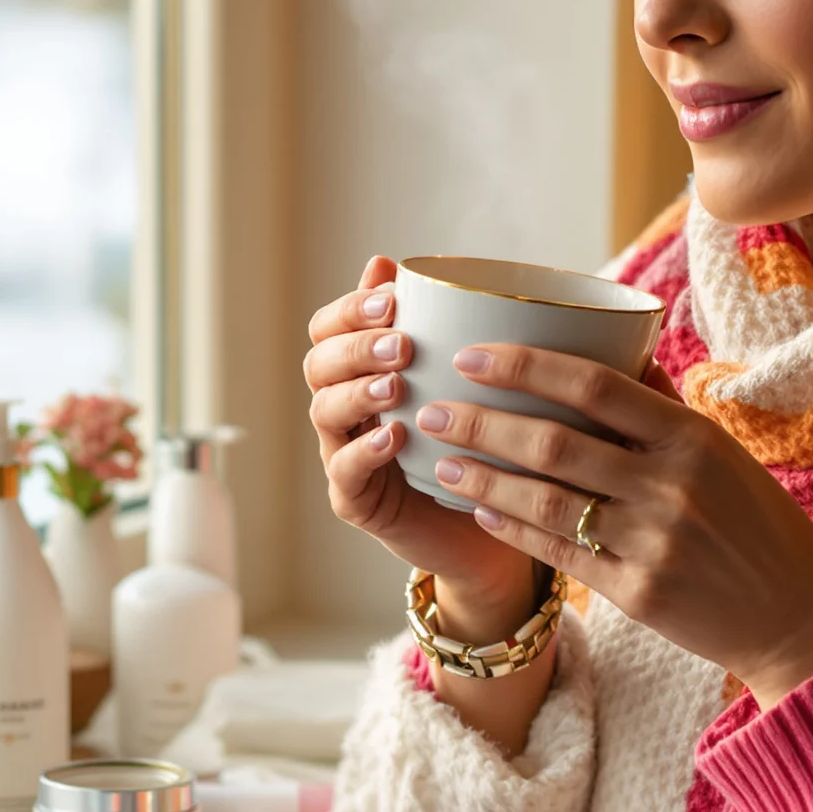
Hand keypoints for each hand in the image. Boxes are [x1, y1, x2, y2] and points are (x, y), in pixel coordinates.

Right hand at [303, 256, 537, 635]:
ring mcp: (345, 452)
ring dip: (358, 392)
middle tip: (403, 344)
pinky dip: (365, 452)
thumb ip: (469, 334)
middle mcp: (349, 406)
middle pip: (319, 362)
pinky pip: (345, 472)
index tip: (394, 296)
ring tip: (396, 386)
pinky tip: (394, 437)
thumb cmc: (488, 446)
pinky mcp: (356, 499)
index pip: (331, 325)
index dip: (351, 306)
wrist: (493, 529)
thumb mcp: (485, 383)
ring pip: (325, 411)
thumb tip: (473, 281)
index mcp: (367, 368)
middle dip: (357, 345)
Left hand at [413, 344, 812, 707]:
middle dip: (482, 421)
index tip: (472, 354)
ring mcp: (654, 541)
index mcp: (692, 437)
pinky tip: (481, 512)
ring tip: (440, 461)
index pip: (595, 385)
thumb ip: (663, 406)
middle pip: (555, 442)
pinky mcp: (639, 593)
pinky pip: (560, 555)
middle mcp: (672, 484)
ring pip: (546, 501)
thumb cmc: (755, 523)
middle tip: (432, 408)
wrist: (798, 616)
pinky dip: (514, 530)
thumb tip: (615, 345)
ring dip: (483, 479)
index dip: (526, 366)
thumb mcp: (722, 453)